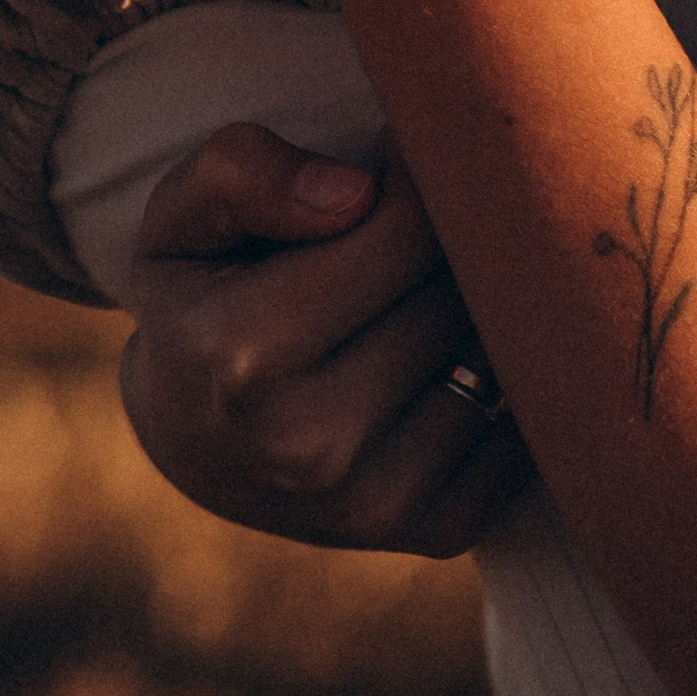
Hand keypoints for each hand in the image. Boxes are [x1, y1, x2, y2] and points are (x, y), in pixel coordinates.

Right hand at [117, 124, 527, 554]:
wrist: (196, 441)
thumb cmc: (198, 298)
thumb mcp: (179, 218)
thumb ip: (241, 173)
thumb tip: (355, 192)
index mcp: (238, 353)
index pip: (405, 232)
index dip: (418, 174)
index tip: (398, 161)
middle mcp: (305, 443)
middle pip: (454, 296)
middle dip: (454, 241)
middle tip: (426, 216)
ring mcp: (371, 501)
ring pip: (495, 361)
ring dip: (484, 309)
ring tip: (435, 282)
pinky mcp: (429, 533)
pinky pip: (517, 431)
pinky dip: (505, 381)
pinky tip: (455, 351)